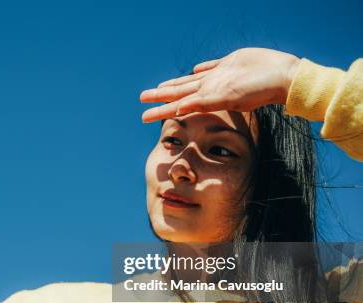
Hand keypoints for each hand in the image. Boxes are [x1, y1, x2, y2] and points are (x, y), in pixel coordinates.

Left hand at [140, 47, 300, 122]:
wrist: (282, 77)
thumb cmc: (259, 91)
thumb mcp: (227, 99)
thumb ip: (203, 103)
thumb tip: (178, 110)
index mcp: (206, 96)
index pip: (176, 104)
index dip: (160, 109)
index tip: (144, 115)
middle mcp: (209, 87)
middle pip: (177, 91)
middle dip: (159, 96)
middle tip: (142, 98)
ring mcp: (218, 76)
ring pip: (189, 81)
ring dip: (174, 84)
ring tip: (160, 87)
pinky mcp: (230, 63)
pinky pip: (211, 67)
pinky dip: (201, 69)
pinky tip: (194, 71)